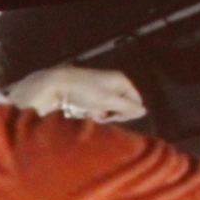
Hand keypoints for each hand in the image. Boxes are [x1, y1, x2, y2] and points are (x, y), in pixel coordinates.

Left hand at [6, 66, 146, 122]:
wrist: (55, 85)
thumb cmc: (84, 92)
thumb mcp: (107, 100)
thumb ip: (126, 107)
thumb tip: (144, 111)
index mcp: (121, 80)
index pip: (135, 101)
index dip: (127, 113)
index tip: (112, 119)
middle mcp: (112, 82)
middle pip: (121, 106)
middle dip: (110, 114)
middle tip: (97, 115)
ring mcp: (99, 87)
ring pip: (106, 108)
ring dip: (99, 114)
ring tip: (87, 112)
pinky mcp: (86, 93)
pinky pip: (94, 107)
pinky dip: (89, 112)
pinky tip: (79, 111)